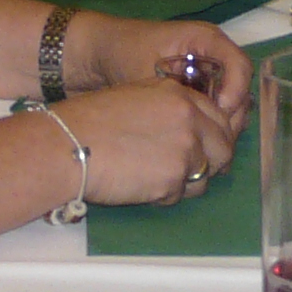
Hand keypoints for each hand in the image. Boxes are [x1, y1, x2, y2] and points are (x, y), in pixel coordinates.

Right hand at [56, 79, 242, 205]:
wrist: (68, 144)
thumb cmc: (89, 121)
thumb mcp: (135, 98)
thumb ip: (168, 110)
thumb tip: (188, 132)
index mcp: (179, 95)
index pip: (219, 118)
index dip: (215, 137)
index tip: (208, 150)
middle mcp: (189, 119)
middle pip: (223, 148)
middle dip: (212, 164)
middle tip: (191, 174)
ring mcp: (185, 149)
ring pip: (203, 177)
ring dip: (184, 183)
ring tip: (151, 179)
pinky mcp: (174, 178)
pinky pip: (179, 195)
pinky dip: (162, 196)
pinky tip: (137, 185)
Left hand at [69, 15, 251, 133]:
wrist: (97, 55)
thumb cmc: (123, 53)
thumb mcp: (149, 71)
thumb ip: (173, 97)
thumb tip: (199, 129)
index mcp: (206, 41)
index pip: (239, 65)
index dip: (235, 91)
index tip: (219, 113)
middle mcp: (212, 57)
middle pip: (240, 88)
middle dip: (232, 115)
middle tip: (216, 141)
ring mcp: (206, 77)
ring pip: (231, 105)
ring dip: (223, 127)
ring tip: (208, 148)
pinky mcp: (196, 94)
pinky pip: (214, 113)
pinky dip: (210, 130)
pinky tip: (199, 149)